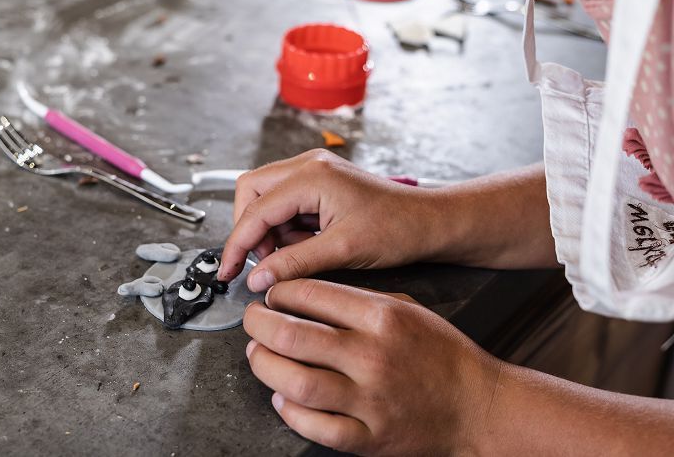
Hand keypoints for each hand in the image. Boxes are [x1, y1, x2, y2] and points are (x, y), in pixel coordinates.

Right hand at [218, 149, 445, 290]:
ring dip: (270, 231)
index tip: (229, 271)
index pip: (255, 209)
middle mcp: (308, 165)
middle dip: (250, 230)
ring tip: (294, 256)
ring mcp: (314, 171)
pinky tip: (305, 246)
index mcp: (311, 175)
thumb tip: (257, 278)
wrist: (430, 222)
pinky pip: (285, 203)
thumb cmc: (398, 229)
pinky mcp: (320, 182)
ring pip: (266, 198)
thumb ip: (293, 263)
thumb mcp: (342, 251)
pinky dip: (286, 228)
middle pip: (251, 192)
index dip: (238, 244)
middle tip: (262, 264)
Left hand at [243, 279, 501, 455]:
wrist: (478, 406)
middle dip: (257, 324)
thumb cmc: (442, 354)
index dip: (277, 292)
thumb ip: (357, 300)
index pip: (309, 294)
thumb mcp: (406, 308)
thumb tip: (303, 294)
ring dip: (264, 366)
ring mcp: (370, 400)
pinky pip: (315, 426)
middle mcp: (373, 356)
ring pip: (295, 382)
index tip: (270, 295)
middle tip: (252, 322)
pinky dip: (290, 411)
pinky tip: (283, 397)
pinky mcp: (369, 437)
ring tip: (258, 355)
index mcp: (381, 317)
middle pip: (292, 336)